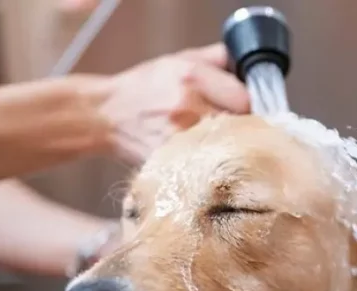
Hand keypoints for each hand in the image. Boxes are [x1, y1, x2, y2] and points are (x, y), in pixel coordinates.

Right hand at [100, 43, 249, 161]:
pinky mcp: (172, 162)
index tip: (244, 110)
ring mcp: (179, 138)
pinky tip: (201, 158)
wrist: (107, 115)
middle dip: (241, 129)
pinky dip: (208, 164)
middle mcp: (187, 107)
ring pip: (225, 150)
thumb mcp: (179, 59)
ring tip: (217, 144)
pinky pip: (205, 166)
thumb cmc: (145, 87)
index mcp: (192, 77)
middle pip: (240, 127)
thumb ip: (217, 58)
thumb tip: (247, 64)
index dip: (249, 106)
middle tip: (233, 129)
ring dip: (227, 149)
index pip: (245, 99)